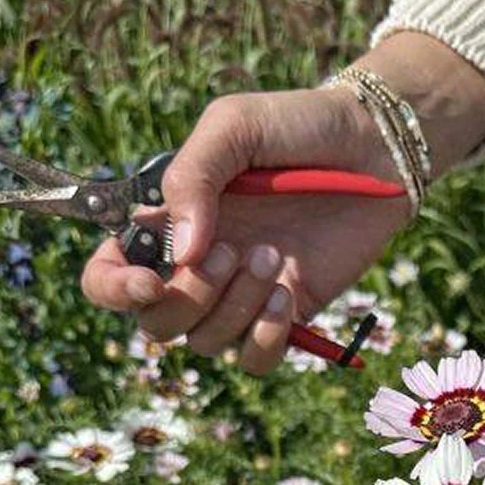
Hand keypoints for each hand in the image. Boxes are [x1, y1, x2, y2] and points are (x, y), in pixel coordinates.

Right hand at [80, 32, 484, 374]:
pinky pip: (256, 357)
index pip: (110, 277)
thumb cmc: (298, 127)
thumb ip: (192, 177)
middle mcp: (199, 265)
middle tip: (232, 250)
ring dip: (235, 306)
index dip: (115, 290)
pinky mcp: (288, 314)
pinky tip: (288, 293)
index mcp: (169, 222)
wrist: (374, 148)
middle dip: (189, 297)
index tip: (150, 282)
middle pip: (157, 324)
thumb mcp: (234, 127)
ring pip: (207, 342)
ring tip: (275, 255)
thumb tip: (180, 251)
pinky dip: (266, 336)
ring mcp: (242, 294)